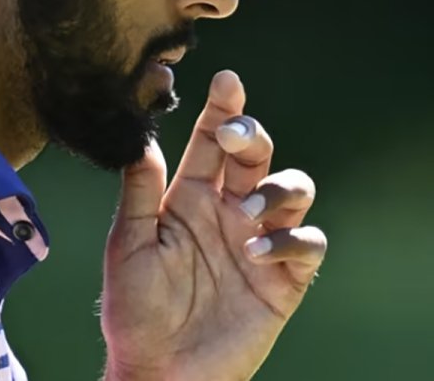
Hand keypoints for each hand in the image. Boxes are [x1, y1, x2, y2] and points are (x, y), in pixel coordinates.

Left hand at [101, 70, 326, 380]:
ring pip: (293, 189)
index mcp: (190, 198)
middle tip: (235, 136)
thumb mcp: (127, 247)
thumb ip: (138, 192)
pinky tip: (258, 252)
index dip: (223, 109)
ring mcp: (260, 243)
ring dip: (276, 189)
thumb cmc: (134, 312)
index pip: (211, 142)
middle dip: (252, 135)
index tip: (227, 81)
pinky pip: (306, 245)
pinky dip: (291, 240)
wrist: (159, 372)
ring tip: (247, 211)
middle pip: (256, 155)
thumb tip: (141, 137)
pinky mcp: (283, 280)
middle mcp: (230, 212)